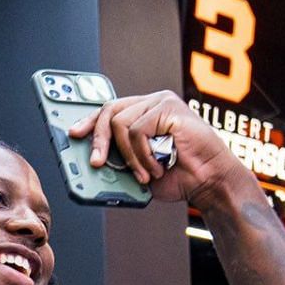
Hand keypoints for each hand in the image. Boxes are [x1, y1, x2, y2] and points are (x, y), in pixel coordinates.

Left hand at [67, 91, 251, 207]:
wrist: (210, 182)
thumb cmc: (179, 176)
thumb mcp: (139, 169)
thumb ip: (119, 160)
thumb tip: (92, 161)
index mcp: (146, 113)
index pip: (110, 109)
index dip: (90, 121)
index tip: (74, 133)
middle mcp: (153, 103)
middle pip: (110, 110)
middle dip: (99, 139)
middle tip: (97, 164)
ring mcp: (162, 102)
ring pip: (121, 124)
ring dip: (129, 156)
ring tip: (144, 174)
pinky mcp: (169, 108)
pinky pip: (137, 131)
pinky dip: (143, 155)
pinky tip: (157, 167)